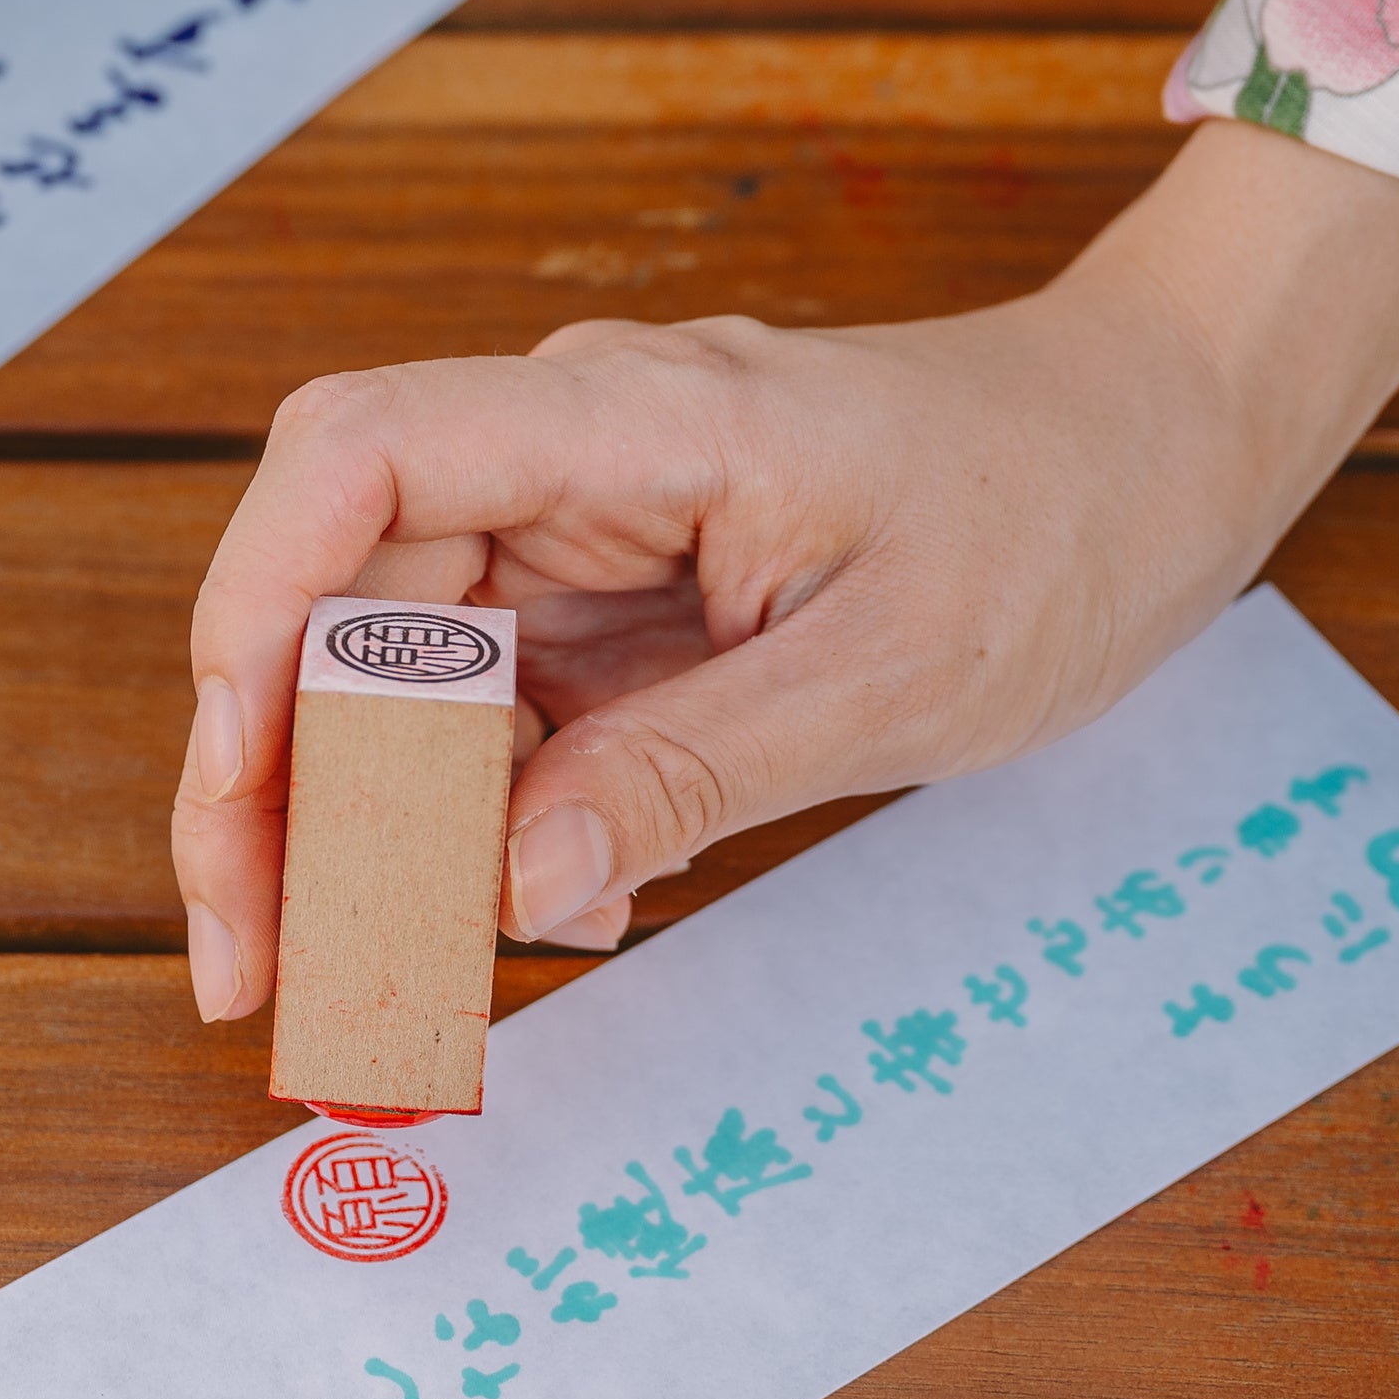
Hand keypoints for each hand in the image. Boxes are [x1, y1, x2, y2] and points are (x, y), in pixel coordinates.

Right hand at [169, 125, 1398, 1020]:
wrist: (1158, 444)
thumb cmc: (1058, 516)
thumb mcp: (893, 676)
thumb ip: (687, 775)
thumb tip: (506, 893)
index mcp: (632, 419)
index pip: (356, 457)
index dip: (255, 612)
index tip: (241, 784)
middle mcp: (568, 452)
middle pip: (331, 586)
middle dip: (271, 778)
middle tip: (256, 967)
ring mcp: (579, 521)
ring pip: (388, 660)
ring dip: (358, 822)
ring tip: (364, 979)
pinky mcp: (609, 593)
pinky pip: (489, 702)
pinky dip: (472, 817)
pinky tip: (519, 912)